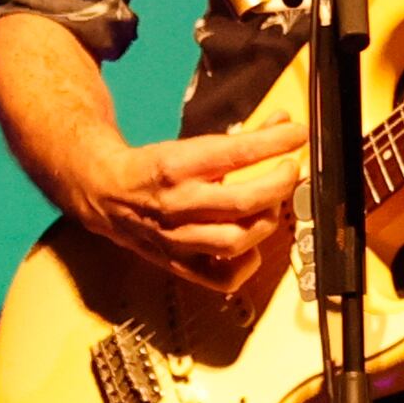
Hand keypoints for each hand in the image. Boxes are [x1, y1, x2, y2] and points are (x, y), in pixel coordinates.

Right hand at [74, 106, 307, 289]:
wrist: (106, 194)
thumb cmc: (153, 169)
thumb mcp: (192, 145)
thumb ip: (242, 138)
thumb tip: (282, 125)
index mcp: (177, 167)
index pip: (236, 153)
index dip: (274, 143)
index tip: (296, 135)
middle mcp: (178, 204)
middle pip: (242, 202)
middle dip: (278, 184)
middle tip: (289, 170)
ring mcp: (179, 239)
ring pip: (236, 240)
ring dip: (266, 221)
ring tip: (272, 204)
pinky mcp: (180, 264)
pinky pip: (223, 277)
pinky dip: (246, 263)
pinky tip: (253, 244)